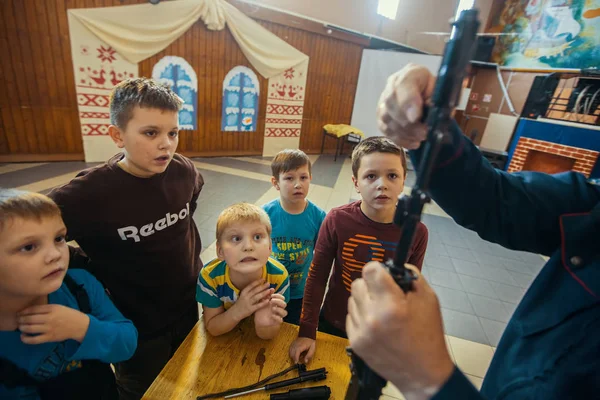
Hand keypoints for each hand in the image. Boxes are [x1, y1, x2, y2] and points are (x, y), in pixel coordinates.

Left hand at [18, 304, 89, 344]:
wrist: (79, 325)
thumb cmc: (68, 315)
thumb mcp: (58, 307)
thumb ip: (45, 308)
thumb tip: (30, 311)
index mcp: (52, 309)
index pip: (33, 309)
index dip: (24, 311)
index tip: (19, 313)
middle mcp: (50, 318)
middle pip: (30, 319)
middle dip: (21, 319)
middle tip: (17, 319)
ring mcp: (49, 329)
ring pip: (30, 328)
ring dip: (22, 327)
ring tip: (20, 326)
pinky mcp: (49, 338)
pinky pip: (34, 339)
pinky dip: (26, 338)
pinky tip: (23, 336)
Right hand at [230, 280, 272, 321]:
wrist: (235, 313)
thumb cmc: (241, 303)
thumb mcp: (243, 295)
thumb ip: (250, 291)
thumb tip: (260, 286)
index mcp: (244, 292)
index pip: (251, 285)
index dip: (257, 282)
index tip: (263, 279)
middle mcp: (245, 297)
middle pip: (255, 290)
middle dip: (262, 286)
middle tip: (268, 283)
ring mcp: (248, 303)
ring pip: (257, 297)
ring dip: (264, 293)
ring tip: (269, 290)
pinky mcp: (250, 309)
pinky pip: (257, 305)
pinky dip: (263, 303)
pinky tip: (268, 300)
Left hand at [254, 293, 286, 327]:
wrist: (257, 319)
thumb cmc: (260, 309)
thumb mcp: (262, 301)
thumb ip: (266, 295)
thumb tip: (272, 288)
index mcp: (276, 303)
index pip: (282, 298)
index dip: (278, 296)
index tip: (272, 295)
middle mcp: (278, 308)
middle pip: (284, 304)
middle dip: (279, 301)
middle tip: (271, 300)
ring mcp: (278, 315)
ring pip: (285, 312)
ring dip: (279, 309)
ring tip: (272, 309)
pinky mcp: (277, 322)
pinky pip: (280, 320)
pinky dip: (277, 317)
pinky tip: (271, 316)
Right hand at [289, 337, 315, 363]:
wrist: (307, 335)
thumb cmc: (310, 342)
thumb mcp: (312, 349)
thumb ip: (309, 355)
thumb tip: (305, 361)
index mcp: (301, 346)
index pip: (297, 352)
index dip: (296, 358)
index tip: (296, 362)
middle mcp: (296, 345)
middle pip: (292, 353)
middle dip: (294, 359)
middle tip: (299, 361)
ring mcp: (293, 344)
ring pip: (290, 352)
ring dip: (293, 356)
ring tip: (298, 357)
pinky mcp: (292, 344)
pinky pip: (290, 350)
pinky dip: (292, 354)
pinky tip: (296, 354)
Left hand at [346, 262, 453, 399]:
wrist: (423, 373)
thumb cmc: (428, 335)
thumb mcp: (429, 299)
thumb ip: (410, 275)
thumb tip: (391, 266)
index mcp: (391, 304)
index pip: (370, 270)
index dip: (378, 269)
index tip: (383, 275)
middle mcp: (372, 317)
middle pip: (357, 283)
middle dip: (370, 285)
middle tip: (384, 295)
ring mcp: (361, 331)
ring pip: (351, 299)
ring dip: (364, 300)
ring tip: (381, 311)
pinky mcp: (355, 342)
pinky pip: (350, 316)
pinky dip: (360, 316)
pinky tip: (376, 324)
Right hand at [377, 64, 435, 148]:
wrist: (425, 93)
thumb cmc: (435, 91)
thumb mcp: (442, 90)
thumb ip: (436, 98)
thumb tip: (429, 111)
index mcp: (410, 73)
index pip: (404, 86)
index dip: (408, 102)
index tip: (415, 118)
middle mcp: (392, 84)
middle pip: (391, 104)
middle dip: (409, 123)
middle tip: (424, 133)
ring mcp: (384, 100)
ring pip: (387, 120)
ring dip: (406, 133)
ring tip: (421, 137)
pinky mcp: (381, 116)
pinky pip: (386, 130)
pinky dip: (401, 139)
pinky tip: (413, 142)